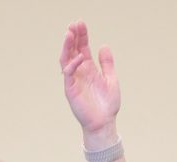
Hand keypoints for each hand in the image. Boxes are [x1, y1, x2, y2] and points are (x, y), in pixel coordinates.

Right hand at [59, 21, 120, 142]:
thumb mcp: (111, 79)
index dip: (81, 35)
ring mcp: (74, 80)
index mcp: (89, 68)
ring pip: (66, 59)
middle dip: (73, 37)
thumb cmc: (107, 105)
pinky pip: (68, 74)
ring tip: (69, 33)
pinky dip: (73, 65)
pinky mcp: (70, 90)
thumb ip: (107, 63)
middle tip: (74, 24)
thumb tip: (104, 45)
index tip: (80, 22)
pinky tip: (80, 57)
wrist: (104, 123)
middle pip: (72, 50)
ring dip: (67, 47)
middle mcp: (80, 72)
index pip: (82, 48)